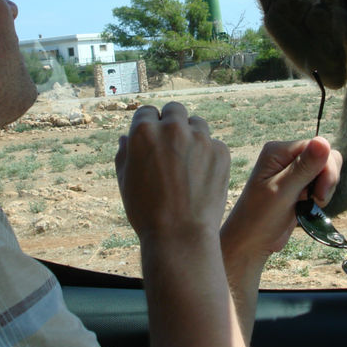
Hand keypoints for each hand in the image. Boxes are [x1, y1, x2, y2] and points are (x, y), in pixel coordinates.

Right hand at [115, 102, 229, 242]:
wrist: (180, 236)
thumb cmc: (146, 211)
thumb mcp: (125, 181)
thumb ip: (125, 153)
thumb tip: (126, 137)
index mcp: (144, 131)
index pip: (147, 112)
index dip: (148, 125)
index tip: (152, 139)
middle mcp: (172, 128)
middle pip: (174, 110)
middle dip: (171, 122)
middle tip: (171, 145)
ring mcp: (200, 138)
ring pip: (197, 123)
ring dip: (192, 135)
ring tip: (187, 162)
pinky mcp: (221, 151)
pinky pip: (214, 144)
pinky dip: (208, 155)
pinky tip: (202, 177)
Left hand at [221, 136, 341, 261]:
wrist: (250, 243)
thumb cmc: (259, 217)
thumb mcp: (282, 191)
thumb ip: (304, 167)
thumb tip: (323, 141)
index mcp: (278, 151)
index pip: (316, 146)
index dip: (325, 168)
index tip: (319, 193)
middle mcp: (286, 156)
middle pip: (324, 156)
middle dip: (327, 179)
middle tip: (316, 200)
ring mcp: (293, 171)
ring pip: (326, 170)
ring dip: (324, 189)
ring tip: (309, 204)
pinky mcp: (299, 185)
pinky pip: (321, 182)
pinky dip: (321, 195)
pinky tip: (309, 206)